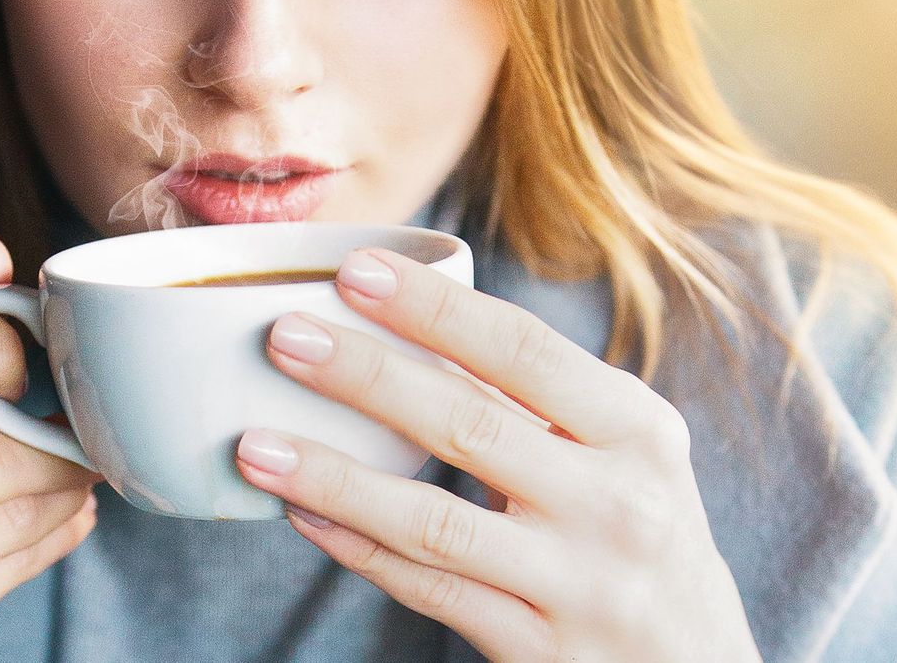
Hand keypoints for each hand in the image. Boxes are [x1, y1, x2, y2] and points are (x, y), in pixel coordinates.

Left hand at [235, 249, 760, 661]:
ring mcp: (580, 584)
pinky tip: (305, 516)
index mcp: (639, 430)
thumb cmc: (641, 529)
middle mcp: (619, 504)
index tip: (355, 271)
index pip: (525, 351)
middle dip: (368, 377)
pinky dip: (360, 551)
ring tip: (256, 446)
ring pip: (436, 523)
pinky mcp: (541, 650)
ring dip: (337, 479)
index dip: (434, 309)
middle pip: (471, 426)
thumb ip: (541, 397)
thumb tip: (414, 321)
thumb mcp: (625, 452)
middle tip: (285, 337)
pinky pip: (431, 593)